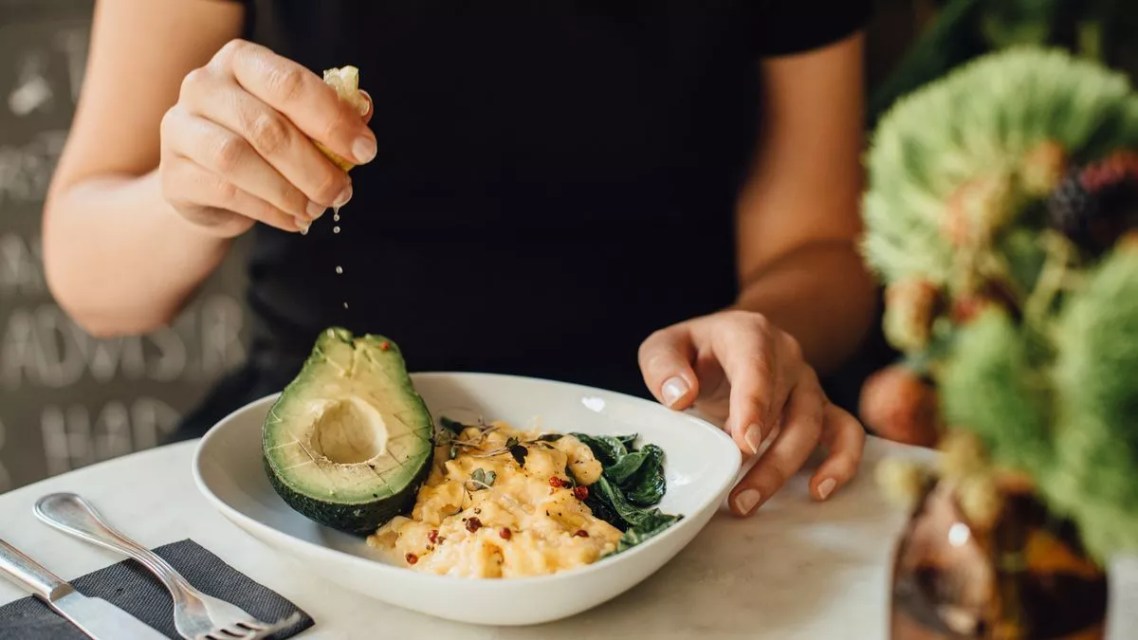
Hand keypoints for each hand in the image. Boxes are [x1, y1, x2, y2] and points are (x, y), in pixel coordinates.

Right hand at [159, 39, 375, 236]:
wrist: (208, 185)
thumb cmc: (261, 144)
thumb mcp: (297, 122)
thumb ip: (330, 114)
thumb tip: (363, 109)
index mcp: (240, 61)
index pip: (289, 84)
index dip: (333, 120)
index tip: (365, 151)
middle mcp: (203, 86)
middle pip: (266, 127)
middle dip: (315, 166)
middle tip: (342, 192)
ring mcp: (180, 128)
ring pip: (240, 160)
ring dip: (290, 191)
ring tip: (317, 208)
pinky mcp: (174, 174)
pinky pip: (226, 193)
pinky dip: (270, 211)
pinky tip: (294, 219)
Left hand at [638, 310, 865, 515]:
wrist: (728, 344)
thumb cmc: (695, 351)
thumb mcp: (665, 347)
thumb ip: (662, 365)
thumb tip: (680, 396)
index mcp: (749, 334)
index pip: (757, 365)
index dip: (754, 404)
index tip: (744, 443)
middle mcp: (787, 356)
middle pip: (787, 405)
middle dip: (766, 456)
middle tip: (737, 497)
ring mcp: (807, 382)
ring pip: (812, 425)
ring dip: (785, 468)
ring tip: (748, 502)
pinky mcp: (820, 407)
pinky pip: (846, 431)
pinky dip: (842, 460)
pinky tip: (819, 490)